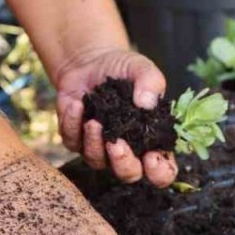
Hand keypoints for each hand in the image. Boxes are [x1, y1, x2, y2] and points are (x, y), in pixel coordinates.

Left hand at [54, 47, 177, 186]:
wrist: (91, 60)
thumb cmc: (124, 69)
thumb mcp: (142, 69)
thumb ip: (151, 83)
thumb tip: (146, 103)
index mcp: (150, 139)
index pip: (162, 169)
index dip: (160, 172)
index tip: (152, 158)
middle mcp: (127, 149)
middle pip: (128, 174)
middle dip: (123, 164)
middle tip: (117, 145)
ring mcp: (99, 147)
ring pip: (96, 161)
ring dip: (94, 143)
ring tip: (94, 121)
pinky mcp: (75, 138)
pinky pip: (72, 141)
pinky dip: (73, 124)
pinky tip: (77, 104)